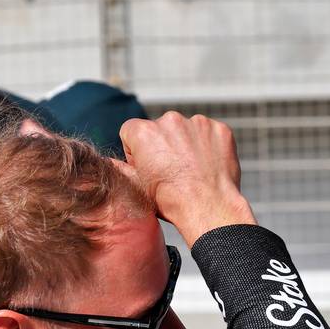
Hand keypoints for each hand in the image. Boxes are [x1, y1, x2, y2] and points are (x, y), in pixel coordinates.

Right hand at [119, 111, 255, 244]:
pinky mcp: (220, 129)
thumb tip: (109, 161)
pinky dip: (209, 145)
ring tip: (193, 170)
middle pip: (161, 129)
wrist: (209, 208)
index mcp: (143, 131)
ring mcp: (198, 123)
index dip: (139, 151)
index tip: (150, 168)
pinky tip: (208, 165)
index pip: (132, 132)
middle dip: (164, 145)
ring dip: (187, 144)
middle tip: (174, 171)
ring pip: (187, 130)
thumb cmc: (171, 201)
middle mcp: (170, 120)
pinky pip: (210, 133)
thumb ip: (120, 167)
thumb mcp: (136, 186)